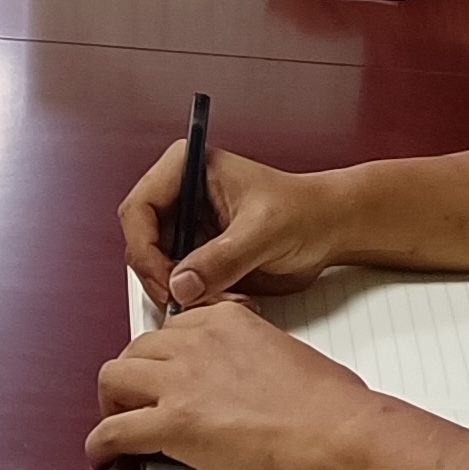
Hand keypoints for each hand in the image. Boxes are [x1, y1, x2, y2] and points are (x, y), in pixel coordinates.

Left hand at [89, 299, 385, 469]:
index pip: (173, 328)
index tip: (166, 372)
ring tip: (116, 421)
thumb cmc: (331, 404)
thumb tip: (253, 381)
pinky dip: (100, 444)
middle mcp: (196, 342)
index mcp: (227, 319)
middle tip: (138, 399)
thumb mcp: (289, 353)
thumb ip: (257, 355)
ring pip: (114, 377)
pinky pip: (115, 430)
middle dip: (133, 373)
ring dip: (110, 400)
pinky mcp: (174, 425)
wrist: (338, 432)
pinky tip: (100, 456)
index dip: (164, 354)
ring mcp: (181, 382)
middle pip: (137, 348)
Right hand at [116, 139, 343, 308]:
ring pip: (159, 270)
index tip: (166, 281)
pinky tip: (230, 298)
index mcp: (187, 168)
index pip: (138, 208)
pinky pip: (180, 285)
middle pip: (142, 243)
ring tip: (224, 298)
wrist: (330, 229)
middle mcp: (180, 196)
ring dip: (185, 293)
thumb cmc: (304, 210)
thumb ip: (222, 257)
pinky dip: (198, 300)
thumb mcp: (264, 231)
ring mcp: (188, 227)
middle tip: (189, 300)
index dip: (144, 249)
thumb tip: (181, 284)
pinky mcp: (199, 255)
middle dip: (165, 277)